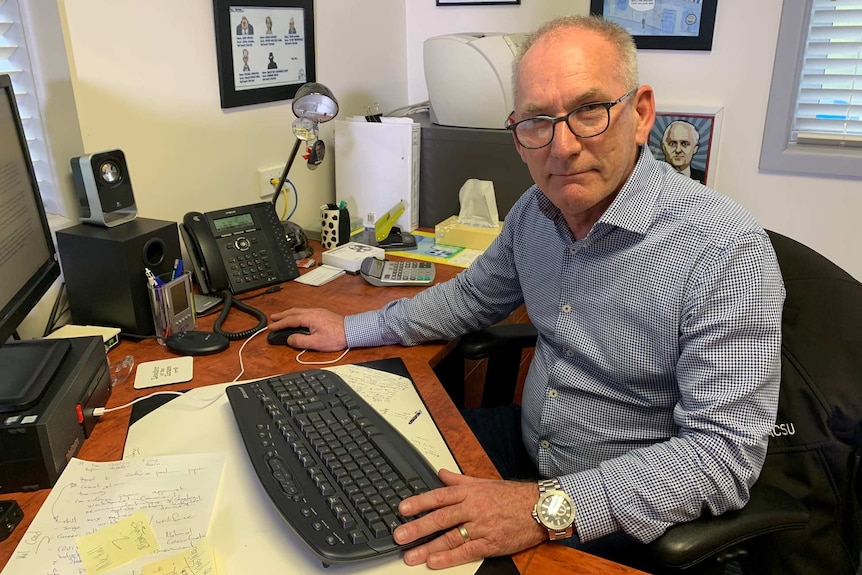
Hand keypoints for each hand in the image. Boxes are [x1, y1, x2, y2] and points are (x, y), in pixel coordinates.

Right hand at [268, 307, 346, 350]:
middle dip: (281, 316)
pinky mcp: (322, 313)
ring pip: (299, 310)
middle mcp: (313, 312)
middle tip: (272, 319)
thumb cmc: (337, 337)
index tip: (271, 327)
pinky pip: (305, 311)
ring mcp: (318, 311)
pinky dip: (297, 314)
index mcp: (309, 318)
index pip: (290, 320)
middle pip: (292, 312)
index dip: (279, 324)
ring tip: (282, 317)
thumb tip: (290, 339)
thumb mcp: (316, 343)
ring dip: (289, 313)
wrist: (352, 331)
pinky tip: (297, 317)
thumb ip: (300, 341)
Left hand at [393, 469, 545, 568]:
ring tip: (411, 555)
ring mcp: (482, 527)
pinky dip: (449, 558)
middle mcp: (474, 509)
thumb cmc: (513, 496)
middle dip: (418, 528)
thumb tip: (441, 473)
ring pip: (451, 538)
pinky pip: (466, 552)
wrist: (540, 508)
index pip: (440, 497)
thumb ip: (460, 480)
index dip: (420, 503)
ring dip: (428, 548)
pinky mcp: (490, 544)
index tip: (403, 509)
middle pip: (441, 518)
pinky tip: (434, 562)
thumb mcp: (485, 482)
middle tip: (399, 535)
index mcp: (471, 493)